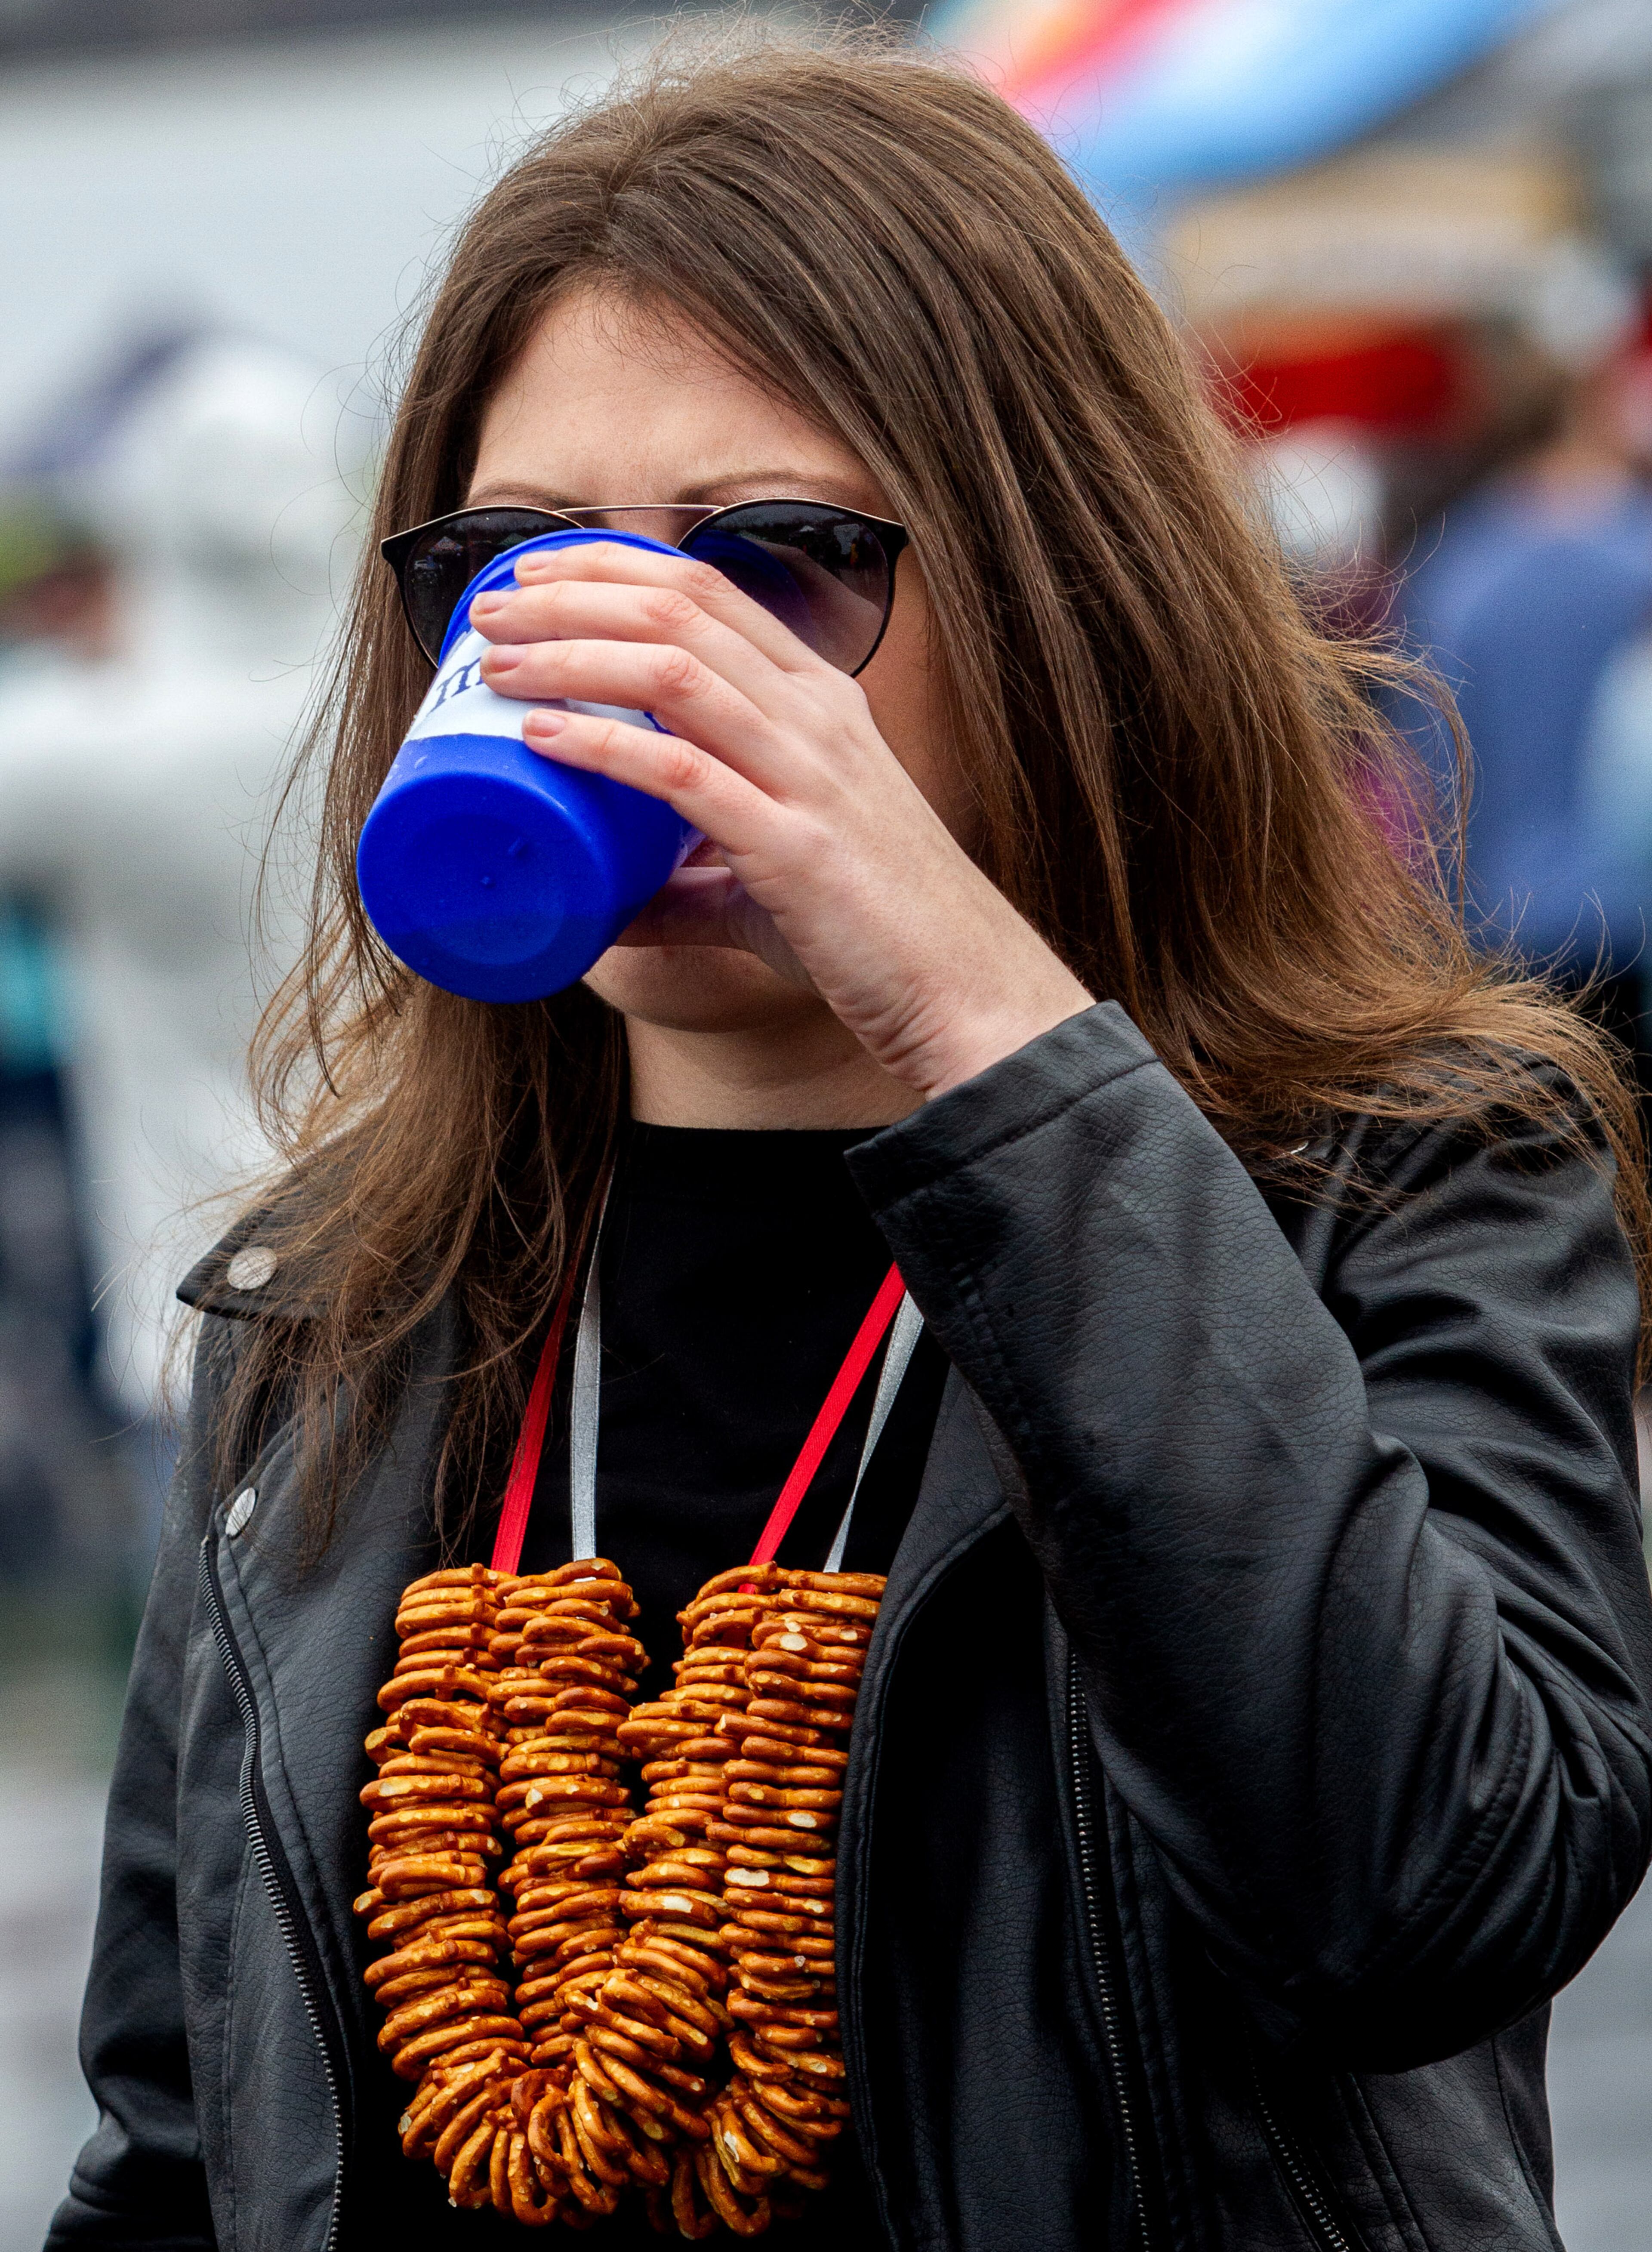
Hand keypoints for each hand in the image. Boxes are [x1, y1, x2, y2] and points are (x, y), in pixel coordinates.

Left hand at [469, 543, 1092, 1099]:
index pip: (708, 592)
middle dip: (572, 593)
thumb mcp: (773, 884)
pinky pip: (679, 769)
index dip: (613, 568)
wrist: (963, 991)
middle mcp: (816, 716)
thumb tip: (609, 907)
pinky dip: (600, 743)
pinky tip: (541, 736)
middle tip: (489, 609)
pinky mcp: (792, 843)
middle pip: (678, 608)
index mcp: (819, 702)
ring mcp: (808, 773)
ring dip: (569, 652)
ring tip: (495, 660)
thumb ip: (691, 887)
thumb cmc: (875, 932)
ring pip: (671, 669)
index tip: (536, 574)